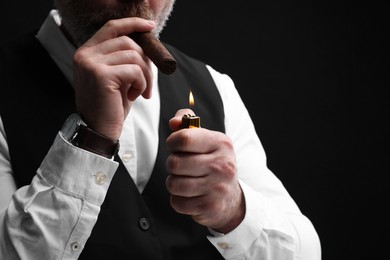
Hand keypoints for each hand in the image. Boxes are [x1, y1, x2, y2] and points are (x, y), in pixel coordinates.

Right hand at [72, 17, 155, 139]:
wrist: (98, 131)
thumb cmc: (110, 106)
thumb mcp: (118, 77)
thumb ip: (125, 59)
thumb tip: (146, 45)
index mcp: (87, 52)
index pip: (112, 27)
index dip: (132, 24)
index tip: (150, 27)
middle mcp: (85, 54)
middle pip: (128, 42)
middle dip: (145, 61)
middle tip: (147, 83)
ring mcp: (91, 63)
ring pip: (134, 55)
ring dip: (145, 75)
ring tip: (140, 92)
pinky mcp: (101, 75)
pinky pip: (135, 70)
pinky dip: (142, 84)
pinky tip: (134, 96)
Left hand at [166, 109, 244, 233]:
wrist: (231, 199)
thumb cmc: (213, 164)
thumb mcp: (206, 140)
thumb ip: (187, 123)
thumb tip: (173, 122)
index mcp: (221, 143)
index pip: (184, 138)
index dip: (172, 143)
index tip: (176, 147)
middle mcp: (222, 165)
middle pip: (174, 163)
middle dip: (172, 165)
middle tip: (182, 167)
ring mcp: (217, 187)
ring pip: (173, 184)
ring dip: (174, 183)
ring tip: (185, 181)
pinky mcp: (210, 206)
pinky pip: (177, 202)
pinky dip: (178, 200)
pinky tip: (190, 196)